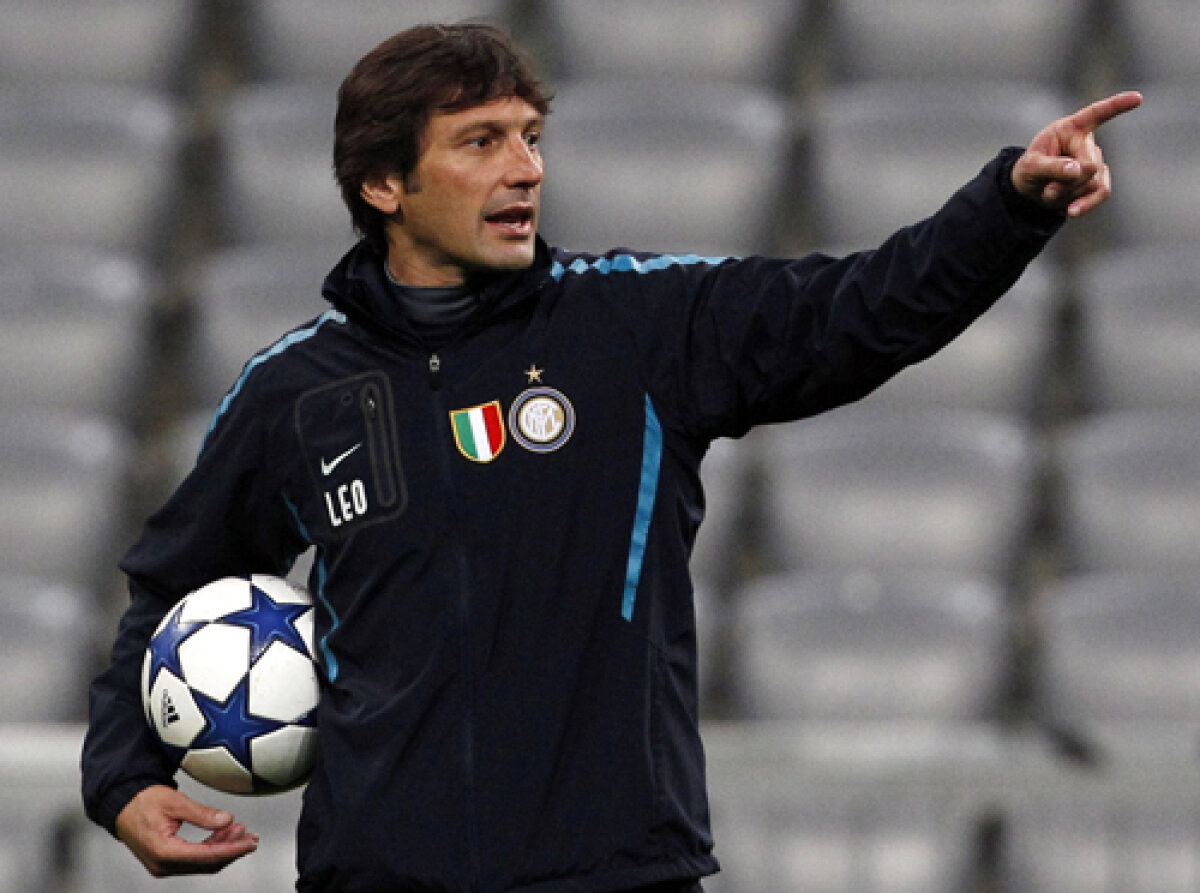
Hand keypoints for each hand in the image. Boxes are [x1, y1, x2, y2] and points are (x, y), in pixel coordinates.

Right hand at [115, 784, 258, 876]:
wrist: (122, 805)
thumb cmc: (142, 802)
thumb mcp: (175, 802)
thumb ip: (201, 814)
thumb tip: (226, 820)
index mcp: (164, 851)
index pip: (206, 856)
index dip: (232, 850)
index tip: (249, 842)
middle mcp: (163, 864)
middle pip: (207, 863)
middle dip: (232, 850)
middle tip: (251, 837)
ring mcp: (164, 865)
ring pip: (202, 862)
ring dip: (223, 848)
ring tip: (240, 831)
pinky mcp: (166, 861)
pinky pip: (194, 858)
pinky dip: (211, 847)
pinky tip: (224, 834)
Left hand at [1012, 91, 1142, 217]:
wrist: (1031, 189)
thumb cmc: (1029, 169)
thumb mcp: (1030, 167)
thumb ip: (1052, 167)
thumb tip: (1080, 170)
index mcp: (1070, 128)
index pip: (1095, 114)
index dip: (1116, 106)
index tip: (1137, 97)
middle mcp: (1087, 142)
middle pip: (1090, 165)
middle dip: (1068, 182)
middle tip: (1048, 189)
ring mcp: (1095, 160)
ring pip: (1093, 182)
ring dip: (1068, 193)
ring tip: (1050, 192)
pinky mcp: (1098, 179)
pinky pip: (1101, 192)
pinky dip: (1086, 204)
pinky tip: (1072, 211)